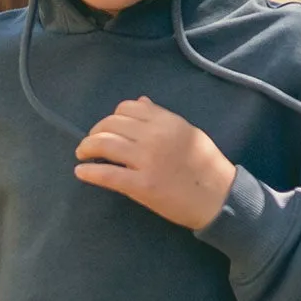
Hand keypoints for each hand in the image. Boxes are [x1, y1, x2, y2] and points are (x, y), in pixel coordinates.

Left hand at [75, 97, 236, 228]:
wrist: (220, 198)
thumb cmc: (207, 166)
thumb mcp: (188, 132)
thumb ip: (162, 117)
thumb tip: (140, 101)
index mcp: (166, 121)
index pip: (127, 108)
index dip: (112, 117)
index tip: (107, 128)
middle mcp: (154, 136)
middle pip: (111, 125)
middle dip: (94, 132)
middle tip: (89, 143)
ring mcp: (146, 161)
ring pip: (104, 144)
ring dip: (86, 148)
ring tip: (82, 154)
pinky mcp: (141, 186)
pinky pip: (107, 174)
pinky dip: (89, 172)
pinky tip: (81, 172)